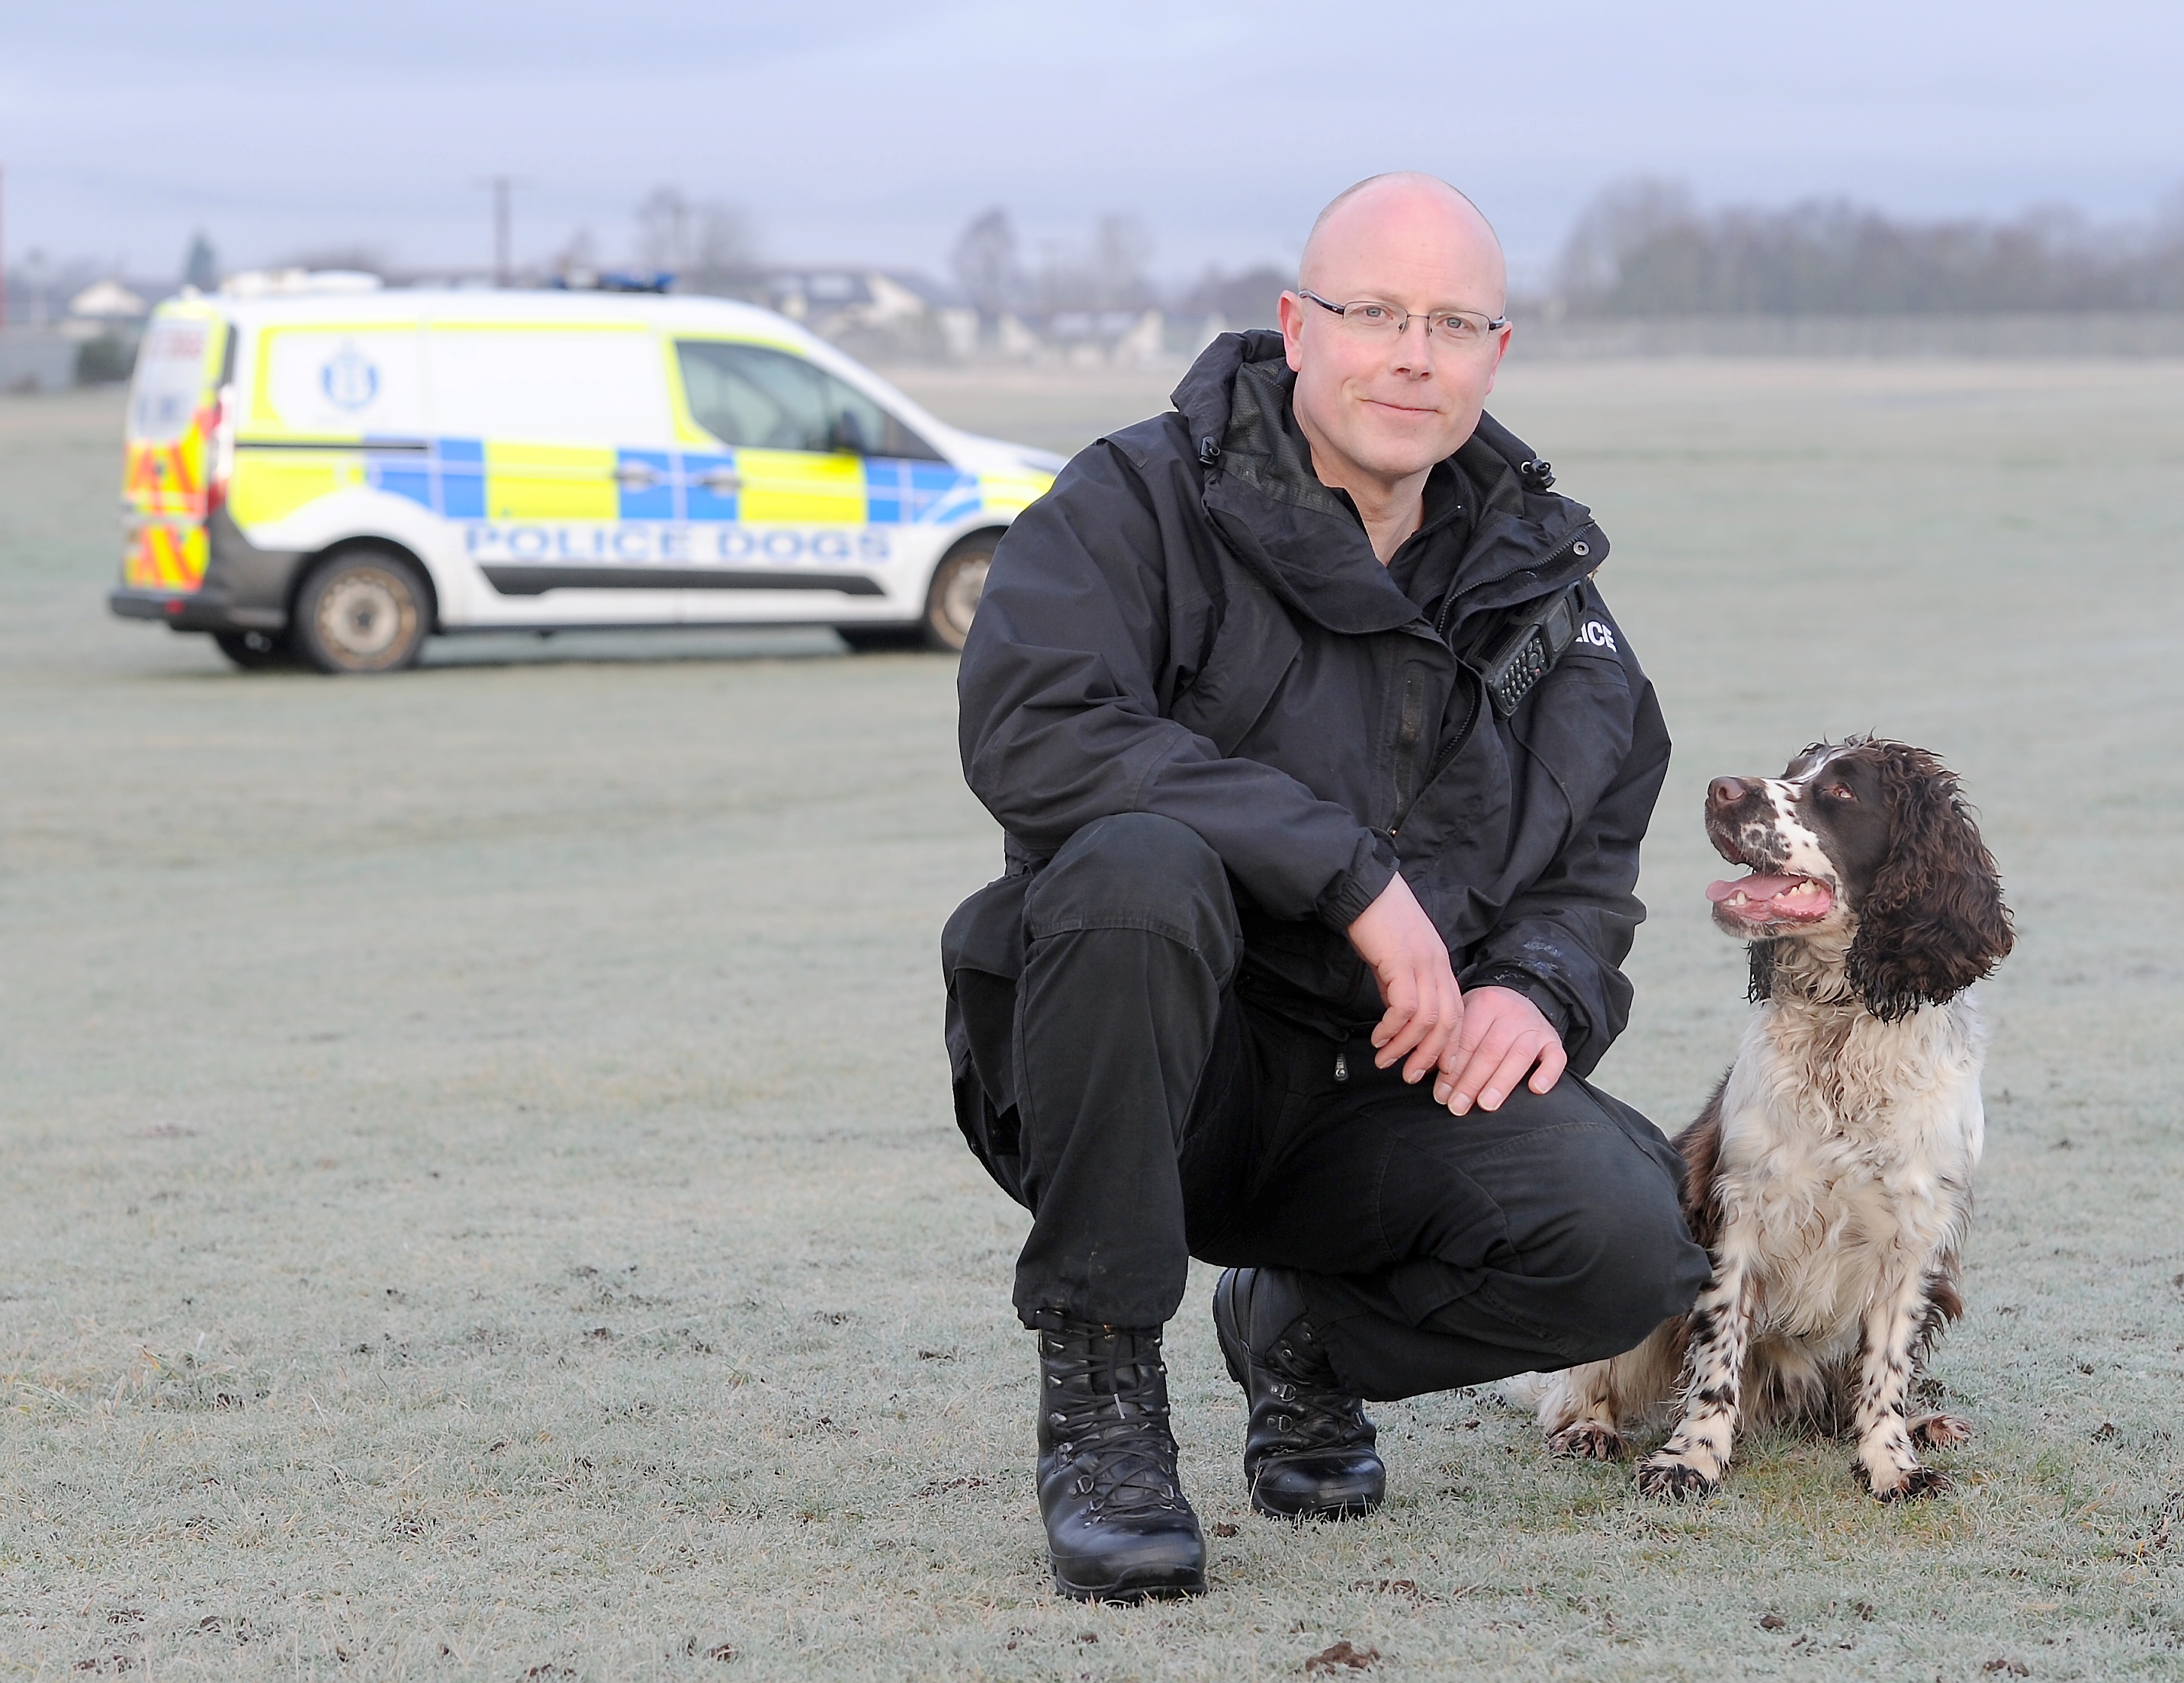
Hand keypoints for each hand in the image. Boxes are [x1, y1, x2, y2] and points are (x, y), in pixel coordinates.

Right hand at [1345, 873, 1462, 1083]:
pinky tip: (1379, 1038)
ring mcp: (1422, 963)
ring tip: (1387, 1060)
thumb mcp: (1396, 958)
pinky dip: (1393, 1029)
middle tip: (1412, 1077)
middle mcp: (1438, 965)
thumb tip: (1398, 1016)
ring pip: (1428, 1020)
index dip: (1451, 1044)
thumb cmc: (1376, 920)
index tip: (1438, 1069)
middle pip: (1449, 1022)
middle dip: (1432, 1056)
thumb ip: (1400, 985)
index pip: (1457, 1012)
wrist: (1362, 889)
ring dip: (1406, 1047)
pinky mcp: (1401, 962)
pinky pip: (1405, 1008)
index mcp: (1440, 964)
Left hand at [1434, 986, 1566, 1114]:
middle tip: (1457, 1106)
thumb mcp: (1465, 1016)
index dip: (1453, 1069)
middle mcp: (1511, 1014)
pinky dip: (1547, 1074)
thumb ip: (1449, 1042)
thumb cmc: (1486, 1017)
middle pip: (1490, 1050)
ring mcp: (1535, 1027)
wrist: (1523, 997)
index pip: (1466, 1039)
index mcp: (1484, 1004)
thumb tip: (1422, 1070)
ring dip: (1501, 1083)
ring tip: (1485, 1105)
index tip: (1441, 1094)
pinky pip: (1556, 1058)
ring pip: (1519, 1055)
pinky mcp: (1554, 1041)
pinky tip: (1535, 1090)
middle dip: (1471, 1081)